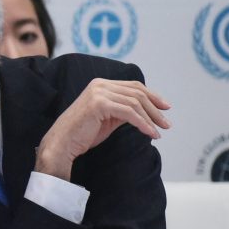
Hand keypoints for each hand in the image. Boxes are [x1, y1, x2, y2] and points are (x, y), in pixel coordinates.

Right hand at [35, 79, 170, 180]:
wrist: (62, 143)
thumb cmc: (82, 134)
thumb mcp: (107, 118)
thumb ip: (123, 110)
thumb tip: (144, 111)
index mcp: (101, 85)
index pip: (133, 86)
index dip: (152, 96)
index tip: (165, 108)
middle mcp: (100, 85)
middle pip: (137, 93)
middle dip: (155, 108)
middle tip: (166, 124)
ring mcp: (98, 93)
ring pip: (135, 103)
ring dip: (151, 118)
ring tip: (159, 131)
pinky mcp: (99, 104)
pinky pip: (129, 113)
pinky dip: (142, 124)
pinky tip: (150, 133)